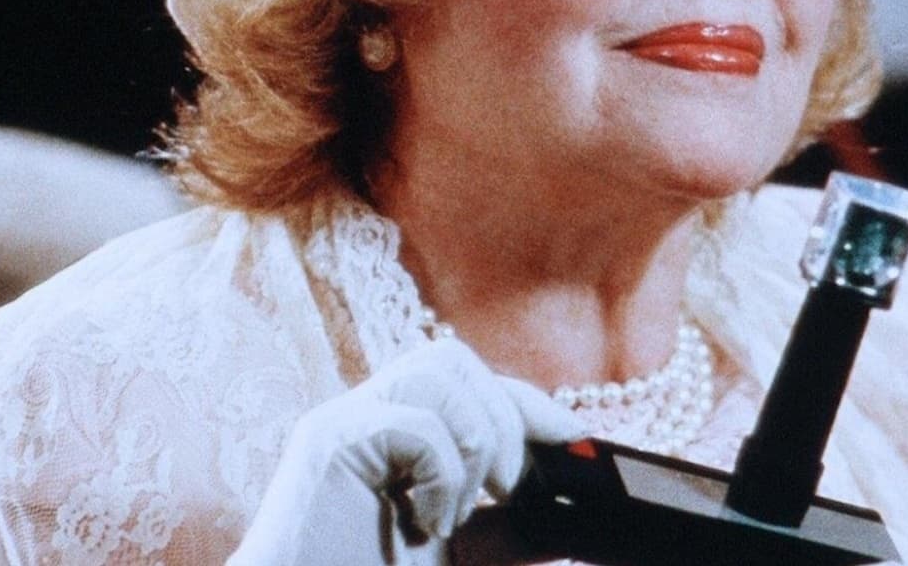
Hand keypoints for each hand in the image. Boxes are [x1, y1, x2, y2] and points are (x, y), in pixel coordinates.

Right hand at [230, 338, 584, 565]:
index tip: (579, 443)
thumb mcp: (456, 559)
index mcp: (395, 440)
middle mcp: (365, 420)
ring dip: (474, 439)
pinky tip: (428, 525)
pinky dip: (441, 471)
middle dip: (504, 418)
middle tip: (511, 490)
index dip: (530, 408)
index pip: (472, 386)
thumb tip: (574, 522)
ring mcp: (341, 427)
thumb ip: (508, 535)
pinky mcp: (327, 444)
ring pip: (435, 372)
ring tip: (464, 510)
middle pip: (454, 361)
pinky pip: (412, 422)